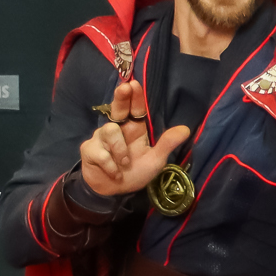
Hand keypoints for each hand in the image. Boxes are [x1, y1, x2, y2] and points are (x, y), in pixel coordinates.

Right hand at [78, 80, 191, 197]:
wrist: (113, 192)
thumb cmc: (135, 173)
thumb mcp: (155, 160)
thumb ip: (166, 144)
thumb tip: (186, 129)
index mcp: (134, 129)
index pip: (135, 109)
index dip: (134, 96)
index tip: (134, 84)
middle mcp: (118, 129)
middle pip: (117, 108)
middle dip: (121, 98)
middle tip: (125, 88)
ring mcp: (101, 138)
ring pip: (110, 131)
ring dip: (120, 150)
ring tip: (125, 164)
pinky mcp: (89, 149)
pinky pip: (101, 153)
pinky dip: (111, 166)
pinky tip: (115, 173)